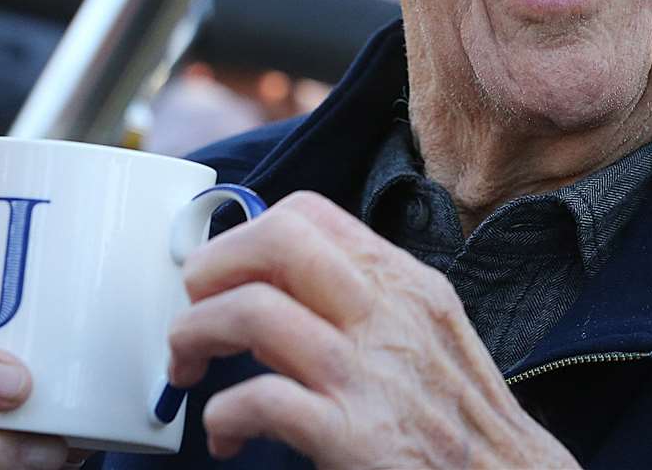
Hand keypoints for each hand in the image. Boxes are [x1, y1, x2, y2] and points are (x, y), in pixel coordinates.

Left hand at [169, 192, 578, 467]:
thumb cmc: (462, 426)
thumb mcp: (426, 338)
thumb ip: (363, 306)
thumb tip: (278, 291)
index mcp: (405, 285)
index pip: (308, 214)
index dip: (244, 237)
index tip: (221, 274)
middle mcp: (389, 314)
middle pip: (278, 239)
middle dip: (210, 266)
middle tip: (193, 306)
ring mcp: (372, 374)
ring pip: (253, 310)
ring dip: (196, 334)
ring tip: (188, 366)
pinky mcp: (356, 437)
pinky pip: (260, 400)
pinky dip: (222, 413)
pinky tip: (228, 433)